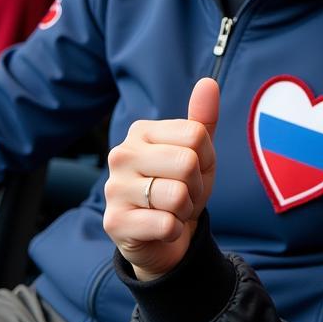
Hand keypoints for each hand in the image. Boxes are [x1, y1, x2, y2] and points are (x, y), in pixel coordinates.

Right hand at [103, 78, 219, 280]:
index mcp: (141, 131)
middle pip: (188, 162)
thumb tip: (208, 83)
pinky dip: (173, 231)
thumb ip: (203, 119)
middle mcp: (122, 154)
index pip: (196, 134)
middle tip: (181, 195)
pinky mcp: (114, 222)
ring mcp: (114, 187)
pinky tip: (160, 229)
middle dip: (195, 187)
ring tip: (170, 211)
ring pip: (177, 195)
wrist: (163, 239)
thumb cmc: (180, 188)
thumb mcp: (199, 154)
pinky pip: (166, 224)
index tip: (191, 172)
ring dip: (184, 210)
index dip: (205, 159)